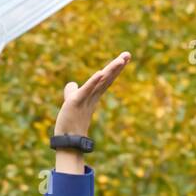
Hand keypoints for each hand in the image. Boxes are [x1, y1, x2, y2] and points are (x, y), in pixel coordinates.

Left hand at [53, 52, 130, 170]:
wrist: (68, 140)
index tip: (124, 57)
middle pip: (107, 78)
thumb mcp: (71, 101)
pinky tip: (100, 73)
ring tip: (121, 60)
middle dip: (117, 66)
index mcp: (93, 95)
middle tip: (128, 54)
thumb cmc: (70, 122)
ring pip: (100, 82)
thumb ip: (72, 91)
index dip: (114, 68)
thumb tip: (71, 84)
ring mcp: (86, 99)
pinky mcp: (76, 102)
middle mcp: (92, 96)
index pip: (105, 79)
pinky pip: (86, 90)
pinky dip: (93, 82)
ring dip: (111, 70)